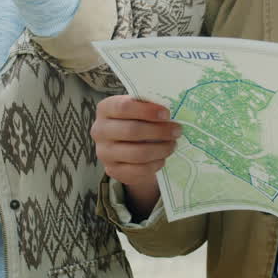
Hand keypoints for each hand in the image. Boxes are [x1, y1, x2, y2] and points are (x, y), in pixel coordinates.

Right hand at [90, 95, 182, 216]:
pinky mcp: (112, 170)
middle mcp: (99, 130)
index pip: (124, 107)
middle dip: (159, 131)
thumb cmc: (134, 120)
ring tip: (173, 144)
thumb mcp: (137, 108)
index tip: (167, 114)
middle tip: (177, 130)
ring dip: (161, 149)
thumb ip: (148, 107)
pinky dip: (155, 164)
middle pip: (132, 131)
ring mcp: (104, 152)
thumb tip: (169, 112)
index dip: (147, 110)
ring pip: (137, 153)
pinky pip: (138, 170)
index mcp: (105, 108)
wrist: (123, 145)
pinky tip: (163, 158)